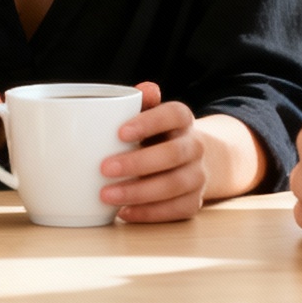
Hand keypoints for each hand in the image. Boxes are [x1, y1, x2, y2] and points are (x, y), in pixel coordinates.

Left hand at [100, 82, 205, 222]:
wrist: (190, 160)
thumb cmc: (156, 135)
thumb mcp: (150, 115)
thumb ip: (142, 102)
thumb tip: (142, 89)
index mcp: (182, 120)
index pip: (173, 114)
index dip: (148, 122)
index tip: (119, 132)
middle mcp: (195, 146)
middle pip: (173, 153)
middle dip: (138, 163)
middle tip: (104, 168)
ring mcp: (197, 176)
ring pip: (174, 185)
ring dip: (138, 192)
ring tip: (106, 195)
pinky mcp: (194, 202)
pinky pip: (175, 210)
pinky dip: (148, 213)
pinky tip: (123, 212)